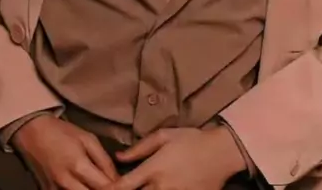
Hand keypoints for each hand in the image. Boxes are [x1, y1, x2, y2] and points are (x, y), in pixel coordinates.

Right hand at [12, 114, 118, 189]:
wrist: (32, 133)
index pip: (105, 187)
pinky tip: (86, 187)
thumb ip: (104, 161)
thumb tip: (118, 180)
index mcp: (78, 165)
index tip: (129, 187)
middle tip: (117, 188)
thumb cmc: (62, 132)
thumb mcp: (88, 139)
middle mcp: (66, 183)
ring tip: (100, 185)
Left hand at [112, 127, 246, 189]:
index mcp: (153, 169)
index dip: (109, 189)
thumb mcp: (163, 136)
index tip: (101, 189)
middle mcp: (161, 187)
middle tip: (115, 188)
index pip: (125, 185)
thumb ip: (139, 148)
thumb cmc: (191, 140)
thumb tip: (119, 157)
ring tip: (142, 187)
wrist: (220, 154)